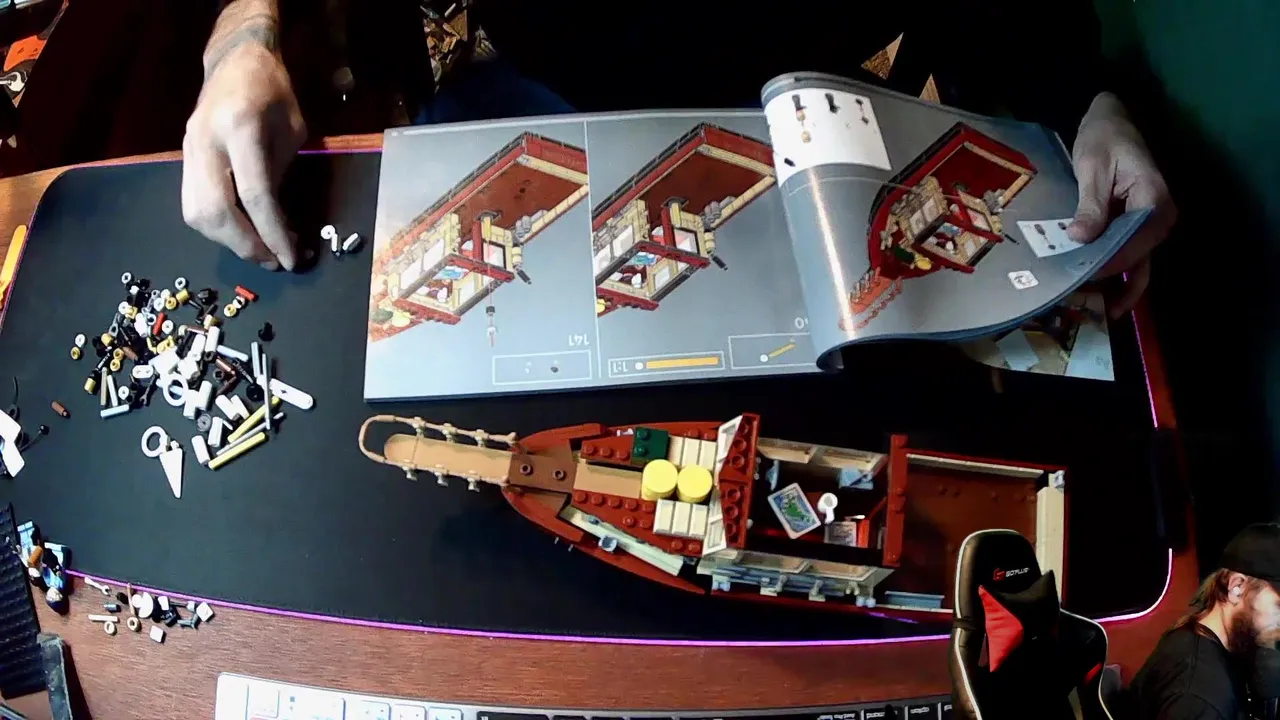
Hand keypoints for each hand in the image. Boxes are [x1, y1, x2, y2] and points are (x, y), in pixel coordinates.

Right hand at [181, 3, 304, 270]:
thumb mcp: (292, 129)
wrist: (233, 60)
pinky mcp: (183, 158)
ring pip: (196, 213)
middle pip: (216, 211)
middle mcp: (206, 141)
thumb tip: (278, 225)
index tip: (291, 258)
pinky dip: (216, 226)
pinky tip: (239, 232)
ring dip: (228, 241)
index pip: (254, 195)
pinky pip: (192, 204)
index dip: (272, 233)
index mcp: (240, 128)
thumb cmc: (273, 91)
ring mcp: (188, 150)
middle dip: (245, 245)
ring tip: (259, 250)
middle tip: (273, 262)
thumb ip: (281, 174)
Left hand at [1066, 92, 1175, 316]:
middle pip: (1137, 259)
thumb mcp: (1092, 168)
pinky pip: (1130, 256)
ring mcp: (1150, 224)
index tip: (1080, 278)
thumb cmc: (1103, 139)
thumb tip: (1081, 238)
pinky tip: (1095, 293)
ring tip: (1085, 308)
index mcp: (1154, 201)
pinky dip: (1114, 274)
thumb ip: (1091, 204)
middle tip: (1078, 303)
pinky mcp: (1136, 227)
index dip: (1108, 264)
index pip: (1135, 243)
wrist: (1110, 122)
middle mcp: (1159, 218)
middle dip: (1110, 283)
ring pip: (1136, 263)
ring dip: (1113, 285)